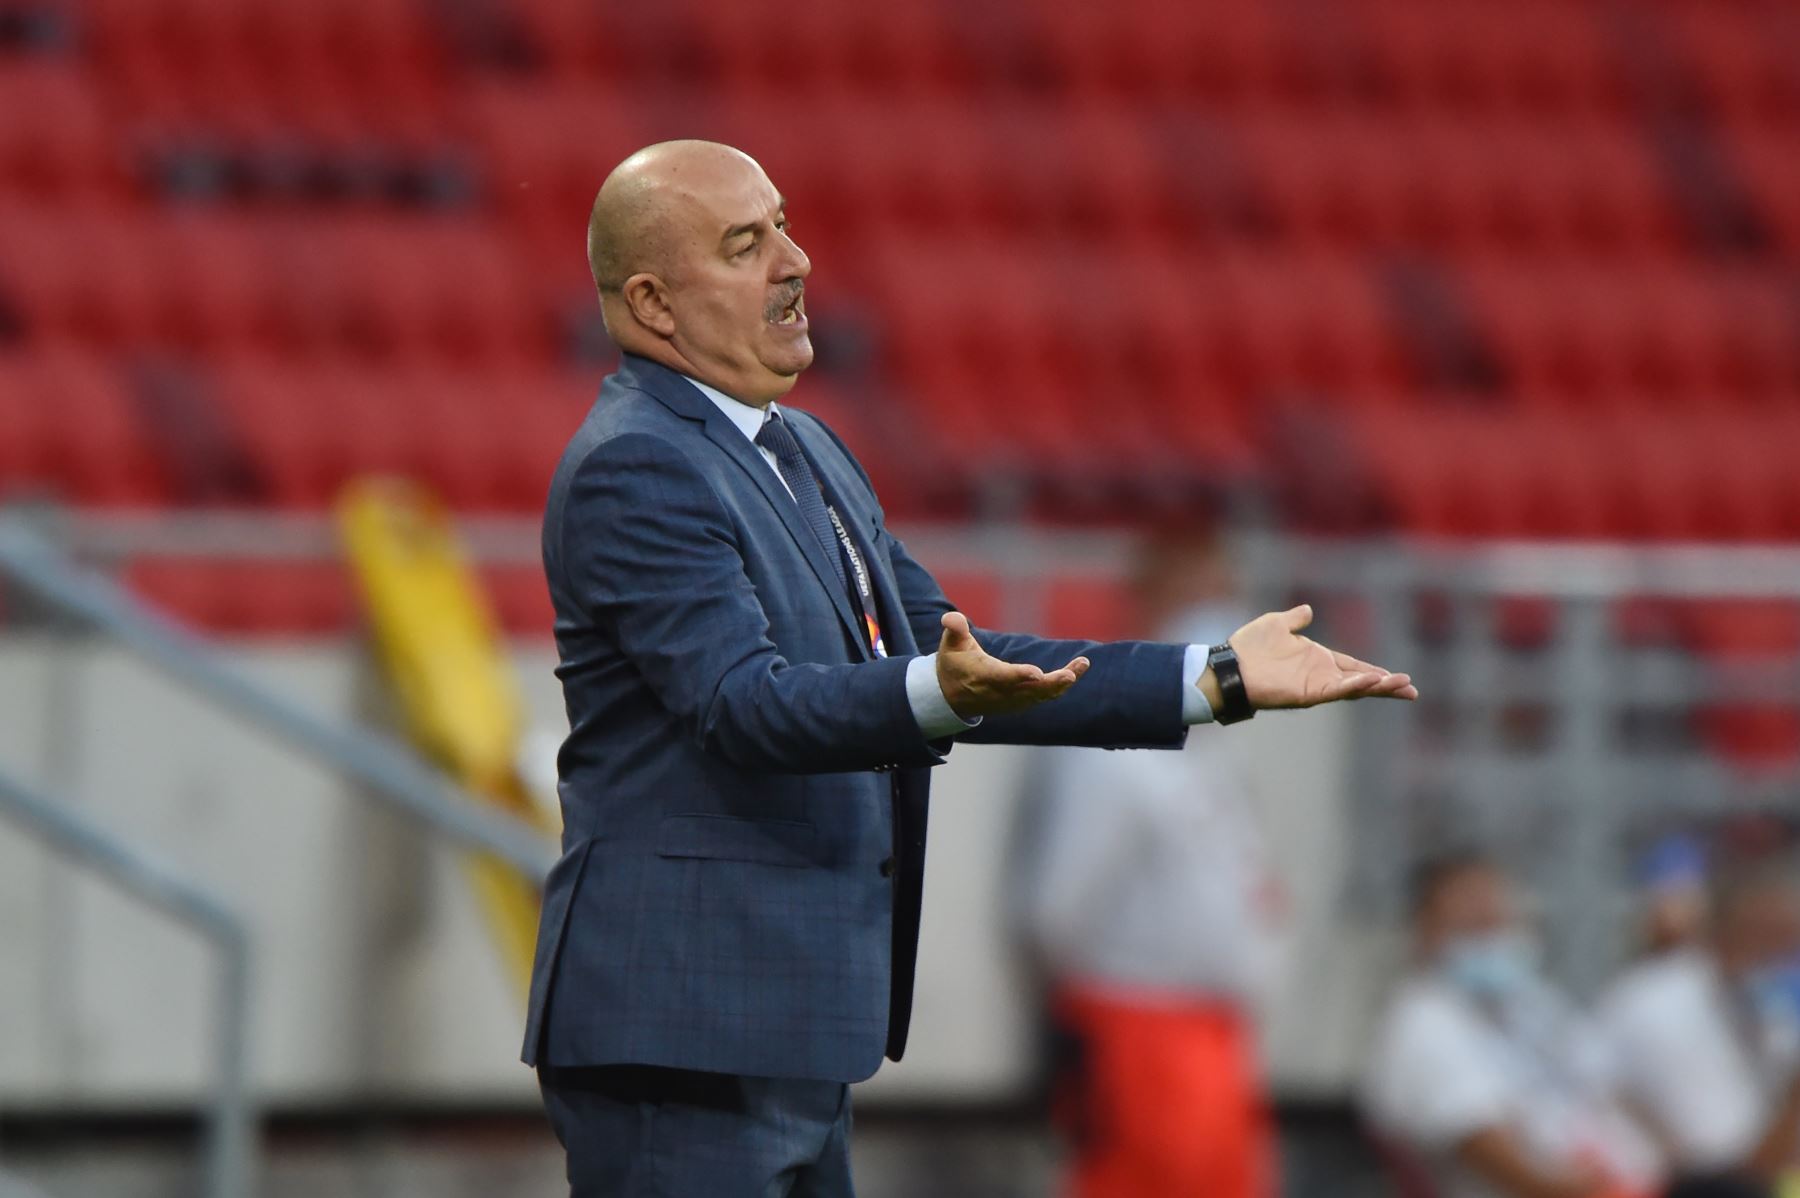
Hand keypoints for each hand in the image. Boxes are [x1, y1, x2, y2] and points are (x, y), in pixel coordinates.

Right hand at [936, 612, 1088, 718]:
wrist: (951, 696)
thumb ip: (954, 629)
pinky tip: (1076, 670)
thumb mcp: (950, 644)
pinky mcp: (1020, 702)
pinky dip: (1060, 685)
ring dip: (1062, 682)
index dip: (1020, 676)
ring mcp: (1012, 700)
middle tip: (1071, 675)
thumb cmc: (953, 664)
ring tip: (1082, 664)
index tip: (1037, 673)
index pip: (1003, 678)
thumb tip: (950, 618)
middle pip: (1029, 690)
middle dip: (1051, 683)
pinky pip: (1044, 696)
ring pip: (1041, 694)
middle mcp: (1000, 692)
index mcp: (983, 676)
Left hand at [1220, 604, 1417, 709]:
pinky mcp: (1308, 693)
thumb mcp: (1276, 624)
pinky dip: (1355, 685)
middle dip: (1386, 686)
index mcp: (1317, 659)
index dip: (1374, 672)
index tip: (1397, 677)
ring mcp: (1316, 685)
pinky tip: (1373, 681)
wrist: (1230, 665)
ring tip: (1403, 685)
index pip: (1353, 666)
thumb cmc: (1249, 647)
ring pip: (1354, 687)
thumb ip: (1295, 619)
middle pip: (1361, 681)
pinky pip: (1336, 690)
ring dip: (1378, 686)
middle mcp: (1321, 674)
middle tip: (1412, 691)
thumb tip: (1307, 610)